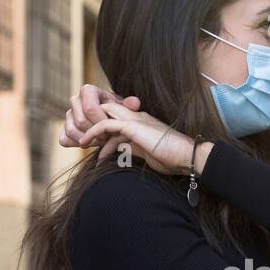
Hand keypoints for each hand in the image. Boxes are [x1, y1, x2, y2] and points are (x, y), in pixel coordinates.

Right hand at [59, 83, 141, 151]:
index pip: (89, 108)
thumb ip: (130, 106)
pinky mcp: (64, 128)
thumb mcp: (125, 108)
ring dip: (87, 140)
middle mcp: (75, 100)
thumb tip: (134, 102)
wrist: (109, 120)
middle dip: (96, 133)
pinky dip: (78, 144)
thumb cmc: (117, 112)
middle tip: (108, 138)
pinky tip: (91, 143)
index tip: (112, 129)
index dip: (101, 122)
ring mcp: (68, 114)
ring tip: (101, 141)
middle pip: (80, 121)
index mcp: (88, 90)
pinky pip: (64, 139)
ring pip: (71, 130)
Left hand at [77, 101, 212, 175]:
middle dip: (92, 122)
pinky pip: (106, 125)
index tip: (91, 142)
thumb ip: (132, 148)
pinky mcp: (134, 127)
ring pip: (103, 115)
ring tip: (80, 142)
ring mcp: (135, 120)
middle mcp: (137, 116)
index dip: (101, 127)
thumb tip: (119, 152)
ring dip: (89, 128)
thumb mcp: (147, 153)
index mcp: (141, 121)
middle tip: (82, 139)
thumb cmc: (173, 158)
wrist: (189, 156)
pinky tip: (85, 142)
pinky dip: (94, 132)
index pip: (115, 117)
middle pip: (106, 111)